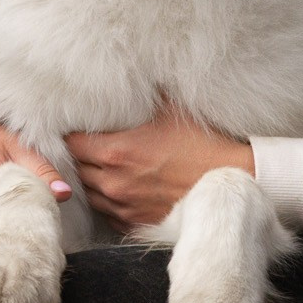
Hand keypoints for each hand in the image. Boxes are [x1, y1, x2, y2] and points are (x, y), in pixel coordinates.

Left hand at [66, 106, 253, 231]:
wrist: (229, 185)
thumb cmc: (203, 145)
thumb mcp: (171, 110)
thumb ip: (143, 97)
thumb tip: (127, 79)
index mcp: (117, 152)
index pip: (72, 143)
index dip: (72, 134)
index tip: (77, 127)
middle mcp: (114, 183)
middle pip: (77, 169)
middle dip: (79, 156)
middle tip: (87, 144)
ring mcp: (124, 207)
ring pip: (89, 193)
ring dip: (91, 179)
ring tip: (101, 166)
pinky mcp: (136, 223)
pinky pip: (106, 213)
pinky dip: (107, 200)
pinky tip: (118, 187)